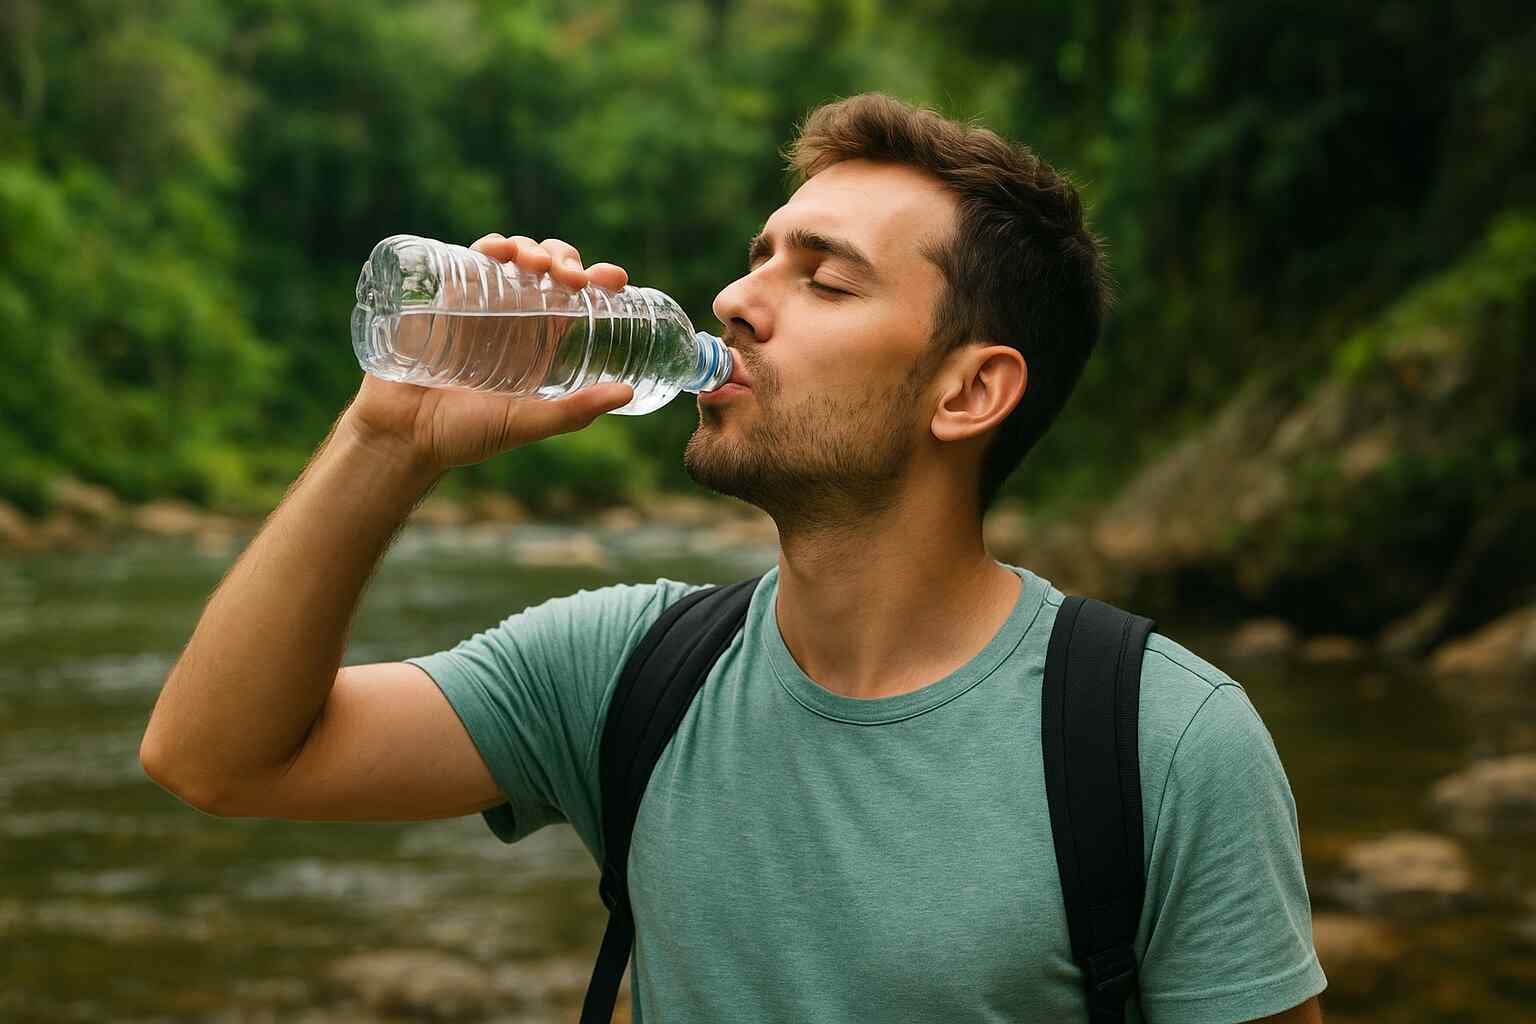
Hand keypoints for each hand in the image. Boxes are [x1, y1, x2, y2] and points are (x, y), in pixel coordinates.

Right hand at [341, 234, 633, 471]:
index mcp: (538, 343)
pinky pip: (468, 258)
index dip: (598, 281)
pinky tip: (499, 250)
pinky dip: (488, 246)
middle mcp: (512, 318)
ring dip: (531, 248)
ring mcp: (477, 304)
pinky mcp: (442, 297)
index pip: (575, 300)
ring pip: (512, 257)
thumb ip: (574, 412)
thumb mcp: (526, 423)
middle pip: (548, 269)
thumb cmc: (463, 435)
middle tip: (572, 277)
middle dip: (565, 259)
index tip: (615, 279)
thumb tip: (628, 392)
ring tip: (536, 265)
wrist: (401, 435)